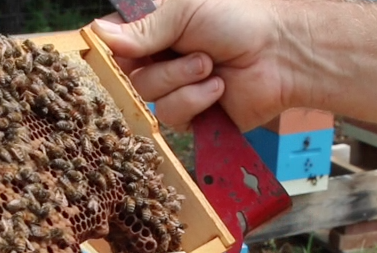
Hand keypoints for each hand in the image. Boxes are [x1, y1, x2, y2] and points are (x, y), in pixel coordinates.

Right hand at [91, 0, 312, 131]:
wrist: (279, 55)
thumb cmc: (237, 20)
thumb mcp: (184, 12)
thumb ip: (142, 29)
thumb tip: (97, 33)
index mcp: (152, 32)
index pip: (112, 46)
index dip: (110, 53)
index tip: (118, 53)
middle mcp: (157, 61)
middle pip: (128, 78)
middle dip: (165, 69)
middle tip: (199, 55)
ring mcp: (173, 90)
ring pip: (150, 99)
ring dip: (184, 83)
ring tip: (213, 69)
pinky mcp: (190, 116)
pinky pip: (172, 118)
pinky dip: (196, 101)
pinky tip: (219, 89)